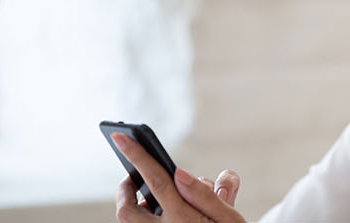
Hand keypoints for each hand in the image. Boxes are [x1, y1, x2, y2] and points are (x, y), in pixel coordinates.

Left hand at [112, 133, 245, 222]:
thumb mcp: (230, 219)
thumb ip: (207, 195)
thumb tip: (181, 174)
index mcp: (184, 219)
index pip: (156, 180)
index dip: (137, 156)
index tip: (119, 135)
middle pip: (126, 210)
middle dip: (125, 189)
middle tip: (134, 176)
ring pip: (130, 222)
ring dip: (135, 205)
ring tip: (151, 195)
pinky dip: (147, 217)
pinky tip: (163, 212)